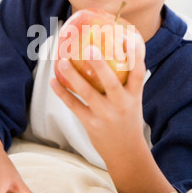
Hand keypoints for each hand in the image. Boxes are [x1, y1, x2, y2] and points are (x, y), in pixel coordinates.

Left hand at [51, 34, 175, 192]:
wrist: (126, 154)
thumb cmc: (128, 121)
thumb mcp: (133, 102)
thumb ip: (126, 82)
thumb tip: (117, 55)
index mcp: (134, 97)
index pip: (138, 73)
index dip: (135, 56)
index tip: (129, 38)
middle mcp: (121, 105)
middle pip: (111, 82)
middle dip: (100, 65)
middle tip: (89, 47)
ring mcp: (105, 115)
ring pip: (87, 93)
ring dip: (73, 76)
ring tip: (62, 61)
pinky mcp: (90, 124)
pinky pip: (74, 105)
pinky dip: (62, 93)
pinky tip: (53, 81)